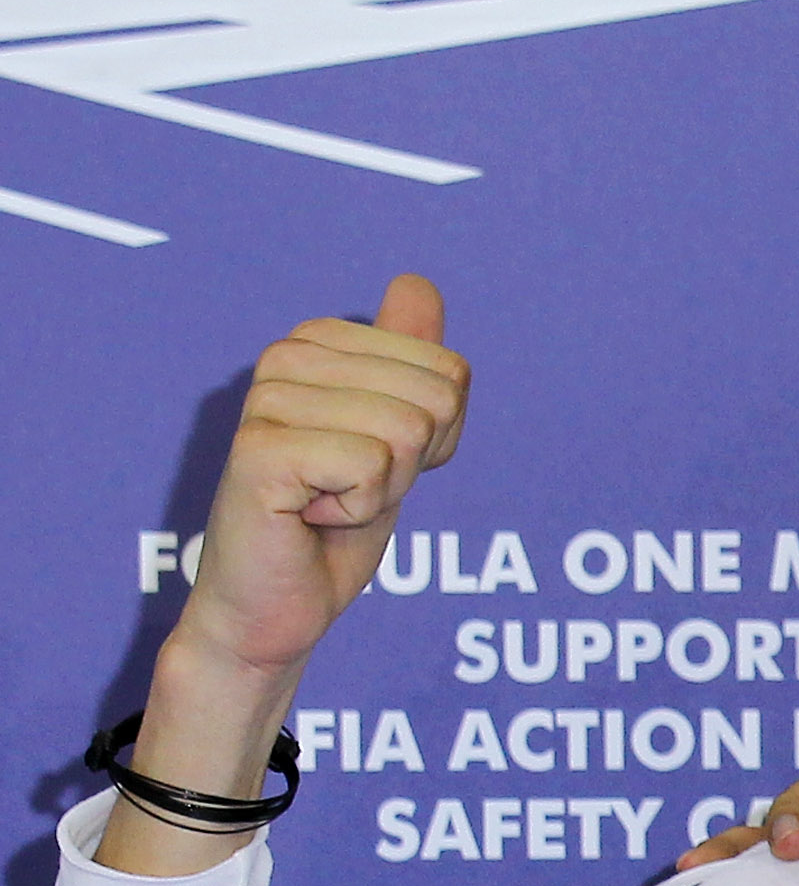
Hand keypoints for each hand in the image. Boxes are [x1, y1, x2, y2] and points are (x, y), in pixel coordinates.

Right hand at [107, 279, 466, 876]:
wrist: (281, 602)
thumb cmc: (335, 522)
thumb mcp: (393, 437)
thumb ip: (408, 361)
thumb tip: (416, 283)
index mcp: (318, 342)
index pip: (451, 372)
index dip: (436, 436)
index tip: (378, 463)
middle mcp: (284, 357)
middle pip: (437, 395)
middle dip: (414, 461)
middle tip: (353, 488)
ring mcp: (266, 400)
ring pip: (406, 430)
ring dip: (384, 488)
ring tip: (328, 501)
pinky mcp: (260, 449)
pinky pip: (370, 465)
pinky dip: (360, 510)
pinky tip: (311, 516)